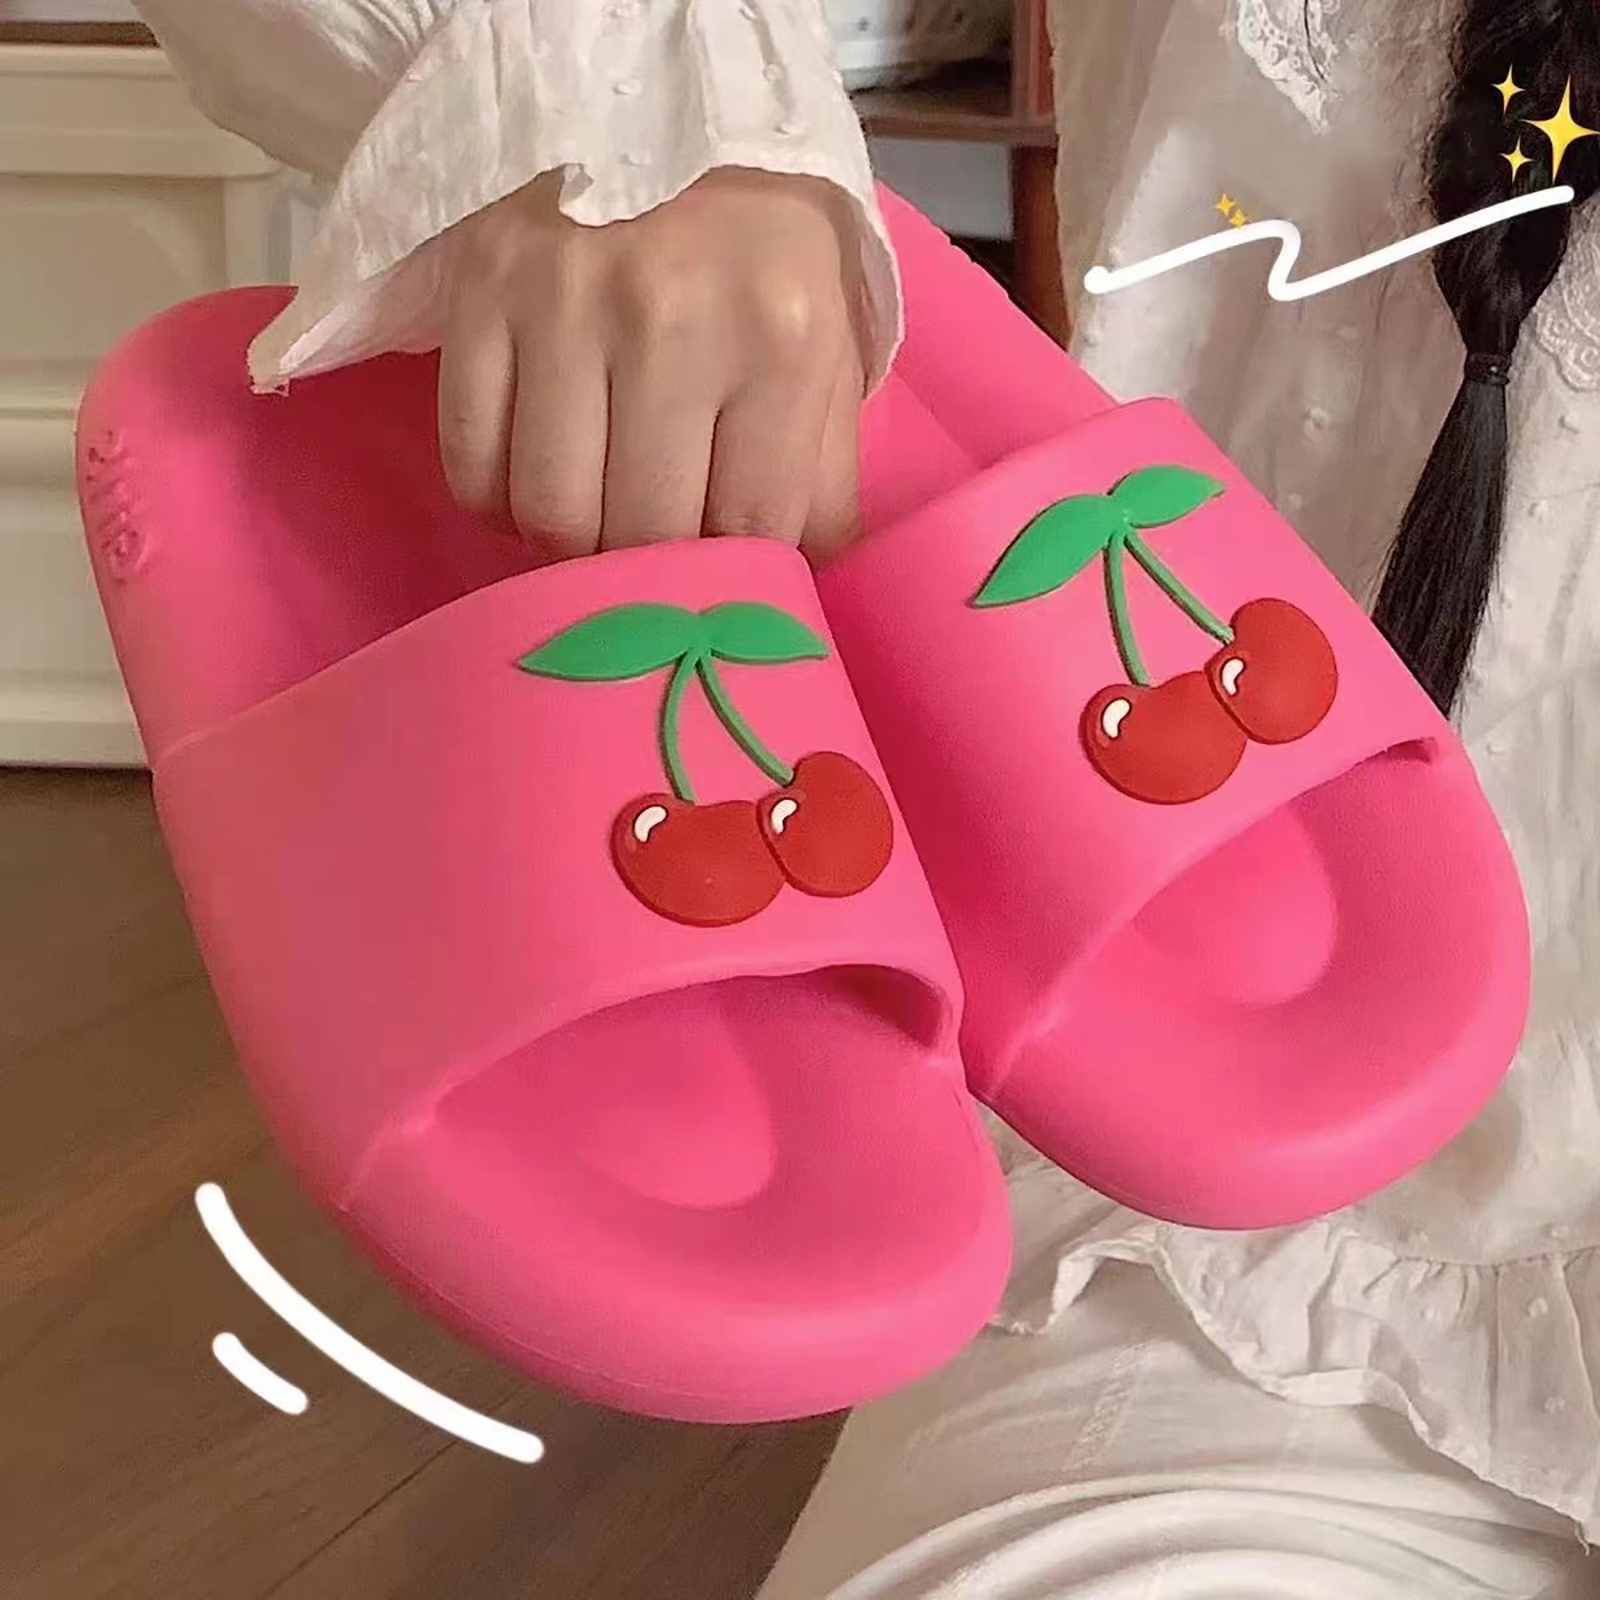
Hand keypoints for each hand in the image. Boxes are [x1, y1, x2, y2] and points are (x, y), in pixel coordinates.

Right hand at [439, 168, 867, 562]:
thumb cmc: (759, 243)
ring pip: (549, 515)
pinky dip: (498, 503)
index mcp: (779, 340)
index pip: (750, 530)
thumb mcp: (828, 341)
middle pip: (641, 536)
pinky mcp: (477, 298)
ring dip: (569, 545)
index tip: (720, 568)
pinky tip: (533, 476)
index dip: (733, 573)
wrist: (655, 99)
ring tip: (594, 515)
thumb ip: (823, 471)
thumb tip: (801, 585)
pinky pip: (470, 466)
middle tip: (651, 549)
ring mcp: (561, 307)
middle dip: (649, 569)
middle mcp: (671, 323)